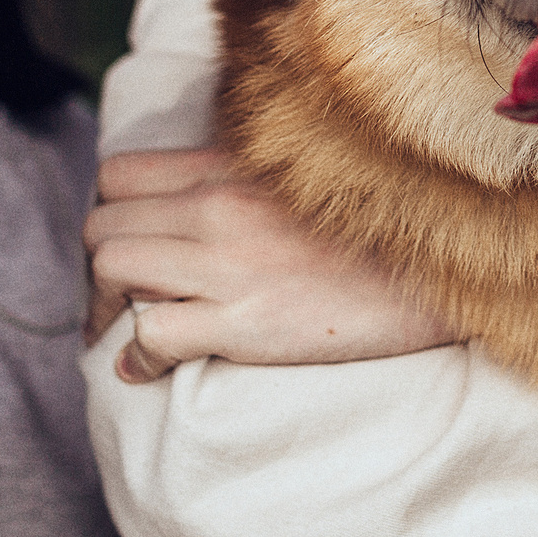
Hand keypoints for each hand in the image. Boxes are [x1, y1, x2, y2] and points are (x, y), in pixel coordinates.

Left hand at [85, 147, 457, 376]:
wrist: (440, 272)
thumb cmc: (378, 231)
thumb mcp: (305, 179)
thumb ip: (244, 180)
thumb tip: (195, 207)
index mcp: (230, 167)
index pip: (118, 174)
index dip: (108, 214)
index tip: (123, 245)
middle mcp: (219, 206)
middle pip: (102, 223)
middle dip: (97, 268)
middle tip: (116, 301)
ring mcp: (229, 263)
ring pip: (112, 268)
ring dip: (105, 309)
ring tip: (123, 333)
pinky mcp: (246, 320)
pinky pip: (153, 333)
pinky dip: (138, 357)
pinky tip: (148, 369)